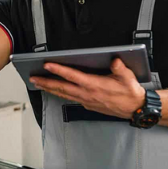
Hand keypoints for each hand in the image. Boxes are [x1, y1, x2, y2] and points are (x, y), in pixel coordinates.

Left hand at [30, 58, 145, 118]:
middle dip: (46, 82)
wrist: (134, 109)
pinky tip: (54, 90)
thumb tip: (114, 59)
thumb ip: (119, 68)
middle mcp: (87, 94)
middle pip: (62, 87)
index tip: (47, 65)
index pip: (72, 76)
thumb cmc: (130, 92)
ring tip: (37, 83)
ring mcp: (86, 101)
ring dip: (49, 88)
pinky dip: (59, 94)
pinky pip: (69, 98)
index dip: (58, 70)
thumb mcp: (128, 77)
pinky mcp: (87, 105)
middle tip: (32, 78)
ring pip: (63, 94)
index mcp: (94, 85)